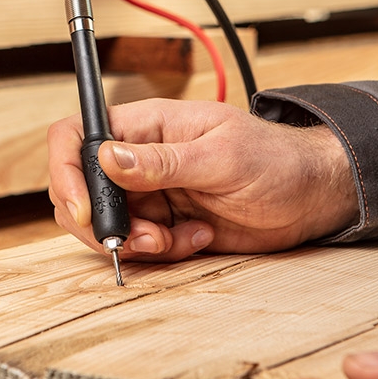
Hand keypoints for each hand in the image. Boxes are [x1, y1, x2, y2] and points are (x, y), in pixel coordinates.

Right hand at [47, 98, 357, 261]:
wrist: (311, 195)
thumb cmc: (275, 158)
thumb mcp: (220, 156)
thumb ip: (162, 161)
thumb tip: (107, 157)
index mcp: (145, 125)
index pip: (78, 136)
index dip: (66, 171)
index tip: (86, 211)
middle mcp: (138, 158)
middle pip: (81, 189)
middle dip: (101, 224)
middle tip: (140, 240)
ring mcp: (150, 193)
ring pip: (107, 225)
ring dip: (135, 243)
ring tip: (175, 240)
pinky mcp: (165, 223)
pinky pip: (140, 246)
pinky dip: (163, 252)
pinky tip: (199, 237)